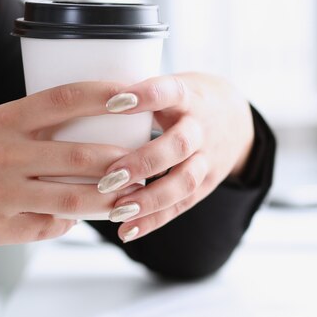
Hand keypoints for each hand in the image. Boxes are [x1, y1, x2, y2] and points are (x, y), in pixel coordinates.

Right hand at [0, 82, 134, 249]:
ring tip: (131, 198)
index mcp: (1, 121)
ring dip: (110, 201)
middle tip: (145, 165)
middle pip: (80, 155)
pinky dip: (69, 223)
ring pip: (73, 199)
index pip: (63, 99)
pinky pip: (48, 228)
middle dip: (122, 163)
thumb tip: (88, 141)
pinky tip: (77, 218)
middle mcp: (2, 154)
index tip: (135, 97)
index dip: (104, 96)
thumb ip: (34, 130)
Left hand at [97, 73, 254, 241]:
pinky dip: (154, 220)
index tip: (112, 103)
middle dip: (144, 163)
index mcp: (190, 96)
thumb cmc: (187, 101)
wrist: (237, 120)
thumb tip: (80, 97)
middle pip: (180, 145)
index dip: (145, 96)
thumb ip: (138, 93)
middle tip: (107, 178)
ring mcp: (208, 158)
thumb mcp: (172, 85)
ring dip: (150, 199)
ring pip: (185, 181)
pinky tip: (127, 231)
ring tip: (117, 212)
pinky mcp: (208, 183)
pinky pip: (183, 205)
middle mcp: (202, 127)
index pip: (170, 92)